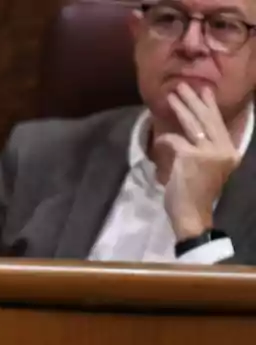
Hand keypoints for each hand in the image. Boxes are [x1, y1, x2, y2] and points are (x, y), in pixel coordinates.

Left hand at [156, 83, 241, 238]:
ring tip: (172, 96)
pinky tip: (158, 139)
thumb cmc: (196, 194)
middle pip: (207, 120)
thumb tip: (193, 129)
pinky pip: (174, 141)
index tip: (205, 91)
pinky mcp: (190, 157)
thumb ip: (204, 149)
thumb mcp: (207, 168)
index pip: (219, 123)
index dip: (210, 106)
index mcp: (229, 151)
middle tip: (183, 86)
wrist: (192, 215)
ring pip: (193, 125)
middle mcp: (223, 149)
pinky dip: (165, 139)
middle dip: (194, 101)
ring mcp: (208, 153)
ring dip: (181, 108)